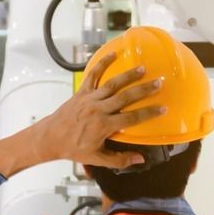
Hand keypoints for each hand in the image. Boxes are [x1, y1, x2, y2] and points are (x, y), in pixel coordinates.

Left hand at [0, 53, 165, 176]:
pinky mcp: (82, 92)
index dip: (149, 113)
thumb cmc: (74, 148)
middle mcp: (98, 109)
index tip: (163, 108)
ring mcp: (90, 99)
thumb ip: (120, 160)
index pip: (132, 118)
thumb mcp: (97, 159)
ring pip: (112, 84)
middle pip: (125, 97)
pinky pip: (93, 75)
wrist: (50, 137)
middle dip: (144, 90)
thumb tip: (139, 159)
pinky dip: (103, 63)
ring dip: (128, 76)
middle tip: (159, 83)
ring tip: (143, 68)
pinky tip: (113, 54)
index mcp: (104, 126)